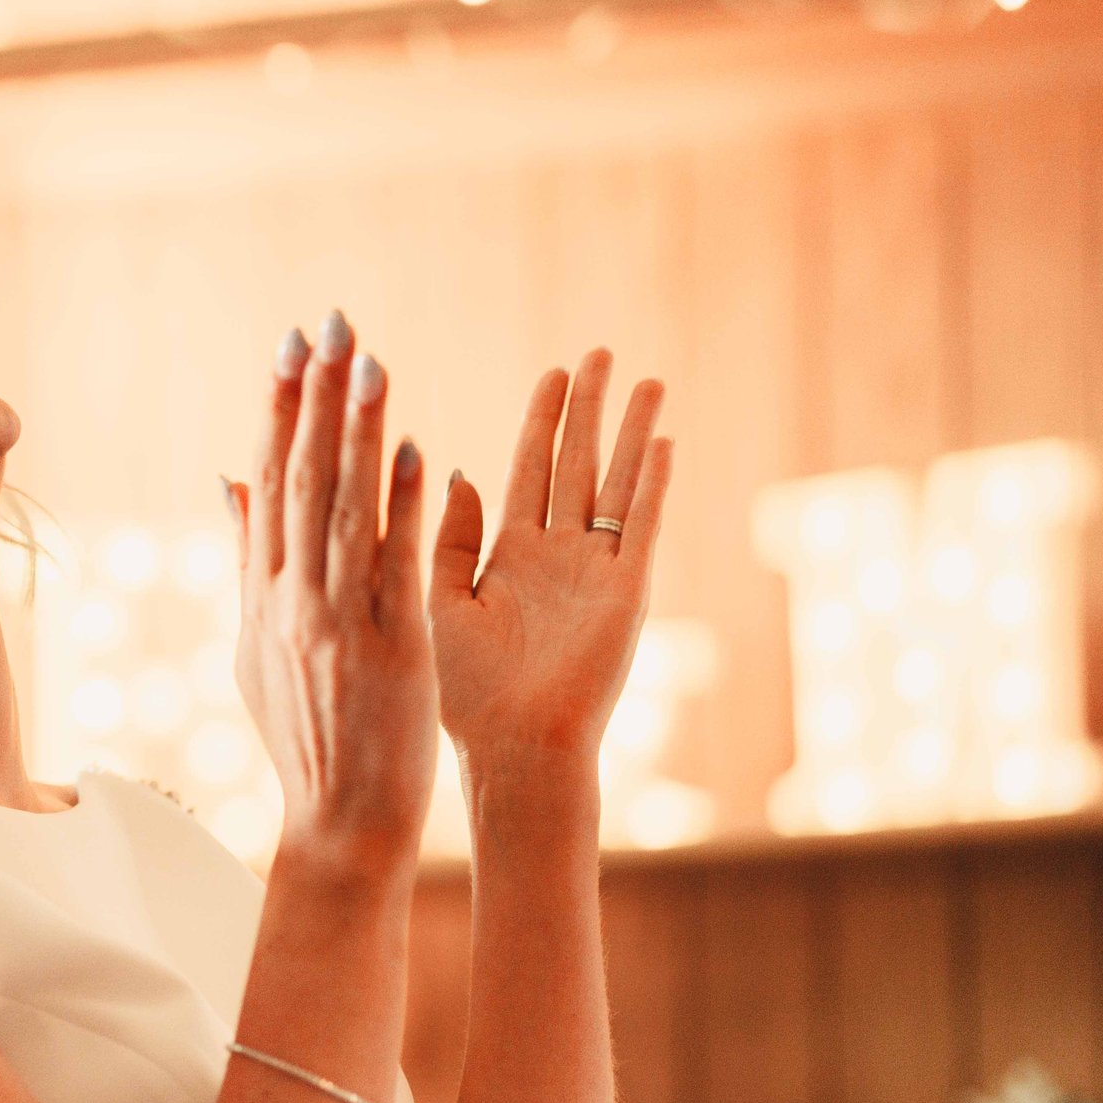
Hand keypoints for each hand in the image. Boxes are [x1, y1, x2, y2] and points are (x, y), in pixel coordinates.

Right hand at [230, 312, 437, 878]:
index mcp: (261, 596)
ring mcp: (338, 623)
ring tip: (371, 361)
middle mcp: (291, 600)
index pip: (266, 484)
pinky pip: (393, 566)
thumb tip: (225, 480)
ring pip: (343, 509)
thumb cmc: (307, 737)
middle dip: (315, 398)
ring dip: (356, 431)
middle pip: (300, 480)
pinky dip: (399, 506)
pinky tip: (411, 450)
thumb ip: (247, 560)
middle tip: (329, 324)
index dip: (280, 411)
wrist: (339, 822)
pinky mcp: (391, 647)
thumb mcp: (256, 646)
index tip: (292, 348)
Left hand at [429, 349, 672, 768]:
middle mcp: (557, 556)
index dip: (542, 421)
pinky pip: (640, 526)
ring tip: (645, 380)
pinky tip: (662, 442)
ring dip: (630, 433)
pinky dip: (650, 484)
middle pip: (576, 464)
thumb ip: (449, 538)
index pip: (529, 470)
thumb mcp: (441, 603)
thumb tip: (455, 471)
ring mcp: (596, 572)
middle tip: (600, 354)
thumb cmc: (467, 694)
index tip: (553, 374)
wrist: (512, 748)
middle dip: (588, 410)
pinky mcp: (625, 593)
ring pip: (614, 484)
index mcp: (510, 557)